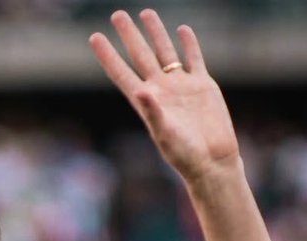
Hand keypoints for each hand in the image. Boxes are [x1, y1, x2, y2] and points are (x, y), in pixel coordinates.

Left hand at [89, 9, 237, 182]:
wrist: (212, 161)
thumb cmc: (184, 155)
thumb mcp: (165, 135)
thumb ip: (153, 112)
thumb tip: (142, 90)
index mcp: (146, 102)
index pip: (122, 73)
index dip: (108, 55)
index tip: (94, 37)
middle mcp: (161, 91)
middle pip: (141, 56)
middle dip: (129, 36)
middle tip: (117, 14)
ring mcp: (181, 86)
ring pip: (165, 52)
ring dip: (156, 33)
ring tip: (146, 13)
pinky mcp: (202, 86)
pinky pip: (194, 59)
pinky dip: (189, 44)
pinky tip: (182, 30)